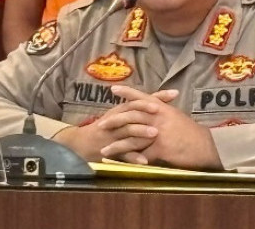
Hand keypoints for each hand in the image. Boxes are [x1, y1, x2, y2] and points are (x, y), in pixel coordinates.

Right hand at [52, 88, 177, 161]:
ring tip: (155, 135)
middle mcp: (116, 120)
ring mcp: (112, 136)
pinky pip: (122, 155)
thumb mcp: (121, 114)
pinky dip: (133, 158)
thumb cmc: (107, 126)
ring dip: (141, 133)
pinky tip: (145, 162)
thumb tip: (164, 98)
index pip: (140, 99)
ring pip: (127, 132)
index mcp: (121, 110)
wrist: (81, 144)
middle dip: (147, 113)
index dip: (156, 96)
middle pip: (132, 114)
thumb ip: (140, 106)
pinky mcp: (109, 151)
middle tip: (163, 113)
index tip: (174, 94)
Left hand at [97, 85, 221, 169]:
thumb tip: (155, 110)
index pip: (143, 97)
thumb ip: (165, 114)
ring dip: (116, 145)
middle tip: (101, 124)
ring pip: (132, 137)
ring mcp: (159, 132)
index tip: (113, 89)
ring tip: (103, 150)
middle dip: (115, 120)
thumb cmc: (193, 133)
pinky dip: (129, 160)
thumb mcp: (178, 118)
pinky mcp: (160, 148)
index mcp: (164, 109)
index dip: (128, 93)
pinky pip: (141, 155)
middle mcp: (160, 117)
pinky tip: (120, 164)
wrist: (206, 146)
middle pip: (132, 116)